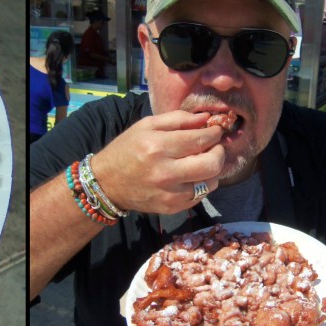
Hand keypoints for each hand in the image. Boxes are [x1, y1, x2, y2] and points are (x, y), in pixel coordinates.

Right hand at [89, 110, 224, 213]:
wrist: (106, 184)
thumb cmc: (126, 150)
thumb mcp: (146, 126)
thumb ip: (178, 119)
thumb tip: (207, 118)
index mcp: (157, 147)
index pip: (200, 140)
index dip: (214, 134)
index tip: (215, 131)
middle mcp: (165, 172)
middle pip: (212, 164)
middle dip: (219, 152)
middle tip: (214, 147)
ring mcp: (169, 194)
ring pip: (210, 183)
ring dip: (212, 170)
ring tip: (201, 162)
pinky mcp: (172, 208)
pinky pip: (200, 196)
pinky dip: (200, 184)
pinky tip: (190, 176)